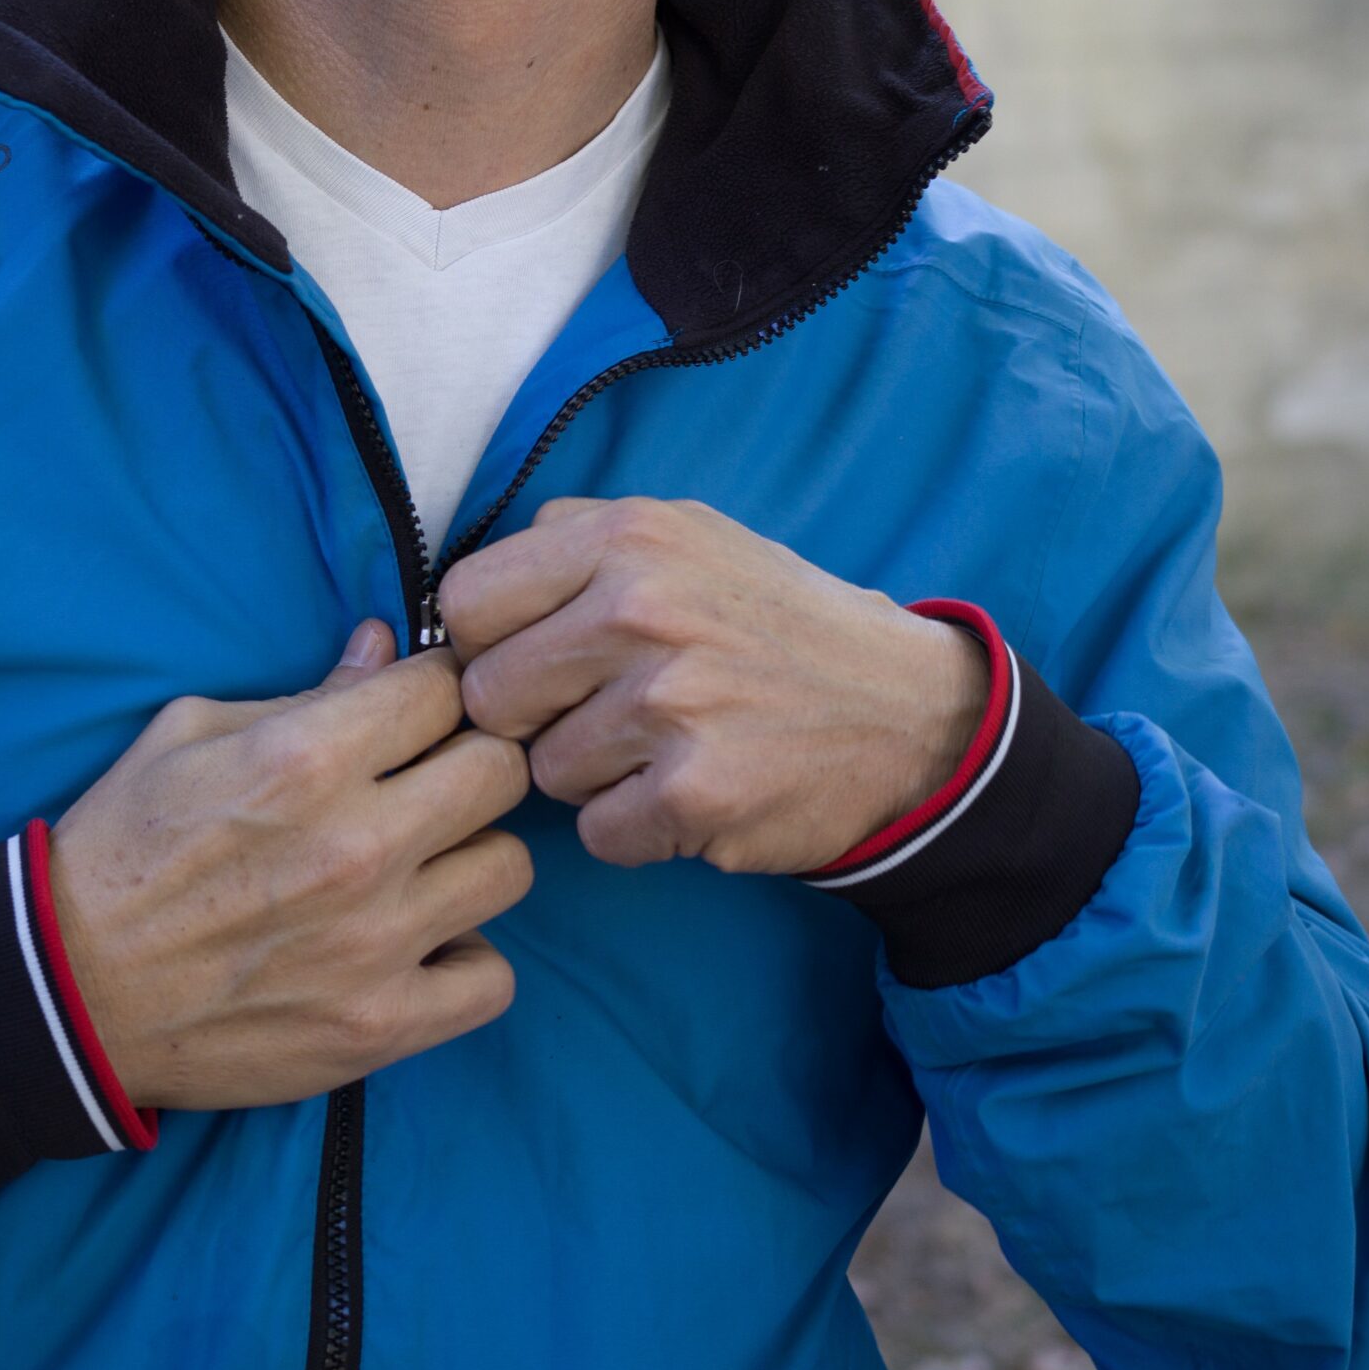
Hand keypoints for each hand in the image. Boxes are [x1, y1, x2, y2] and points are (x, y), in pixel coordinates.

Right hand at [47, 624, 532, 1110]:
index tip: (413, 711)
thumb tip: (385, 645)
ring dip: (469, 859)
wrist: (69, 989)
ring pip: (509, 868)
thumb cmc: (124, 846)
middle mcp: (356, 846)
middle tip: (428, 782)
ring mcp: (375, 943)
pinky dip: (463, 959)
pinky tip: (418, 943)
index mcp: (305, 758)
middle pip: (501, 770)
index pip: (443, 687)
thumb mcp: (190, 734)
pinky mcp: (379, 1027)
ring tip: (422, 865)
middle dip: (468, 761)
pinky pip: (492, 979)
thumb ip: (304, 689)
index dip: (431, 690)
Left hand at [439, 498, 988, 874]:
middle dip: (533, 717)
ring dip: (591, 774)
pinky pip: (598, 833)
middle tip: (602, 711)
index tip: (531, 658)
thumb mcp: (683, 537)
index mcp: (625, 537)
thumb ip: (571, 542)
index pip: (466, 601)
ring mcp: (670, 704)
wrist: (910, 712)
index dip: (487, 643)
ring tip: (664, 745)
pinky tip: (688, 792)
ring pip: (542, 771)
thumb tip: (458, 595)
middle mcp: (641, 609)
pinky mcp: (697, 793)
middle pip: (488, 696)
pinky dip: (635, 828)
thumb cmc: (772, 624)